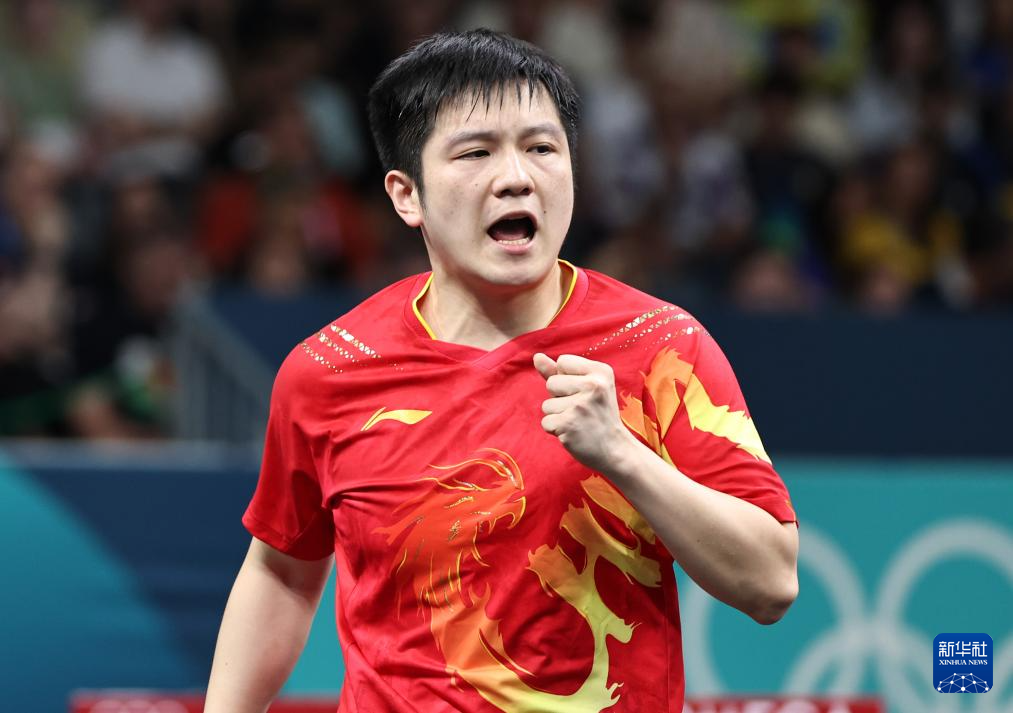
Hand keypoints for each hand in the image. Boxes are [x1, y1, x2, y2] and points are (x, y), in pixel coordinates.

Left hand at [533, 352, 637, 473]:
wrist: (614, 449)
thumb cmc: (598, 415)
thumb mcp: (587, 387)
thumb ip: (559, 372)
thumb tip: (536, 356)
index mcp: (600, 371)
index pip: (563, 361)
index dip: (567, 378)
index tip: (585, 392)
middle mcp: (593, 385)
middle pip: (551, 382)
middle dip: (560, 398)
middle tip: (582, 410)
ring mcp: (580, 405)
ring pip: (547, 404)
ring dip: (558, 415)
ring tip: (579, 422)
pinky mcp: (568, 423)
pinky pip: (546, 421)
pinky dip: (556, 429)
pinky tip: (574, 432)